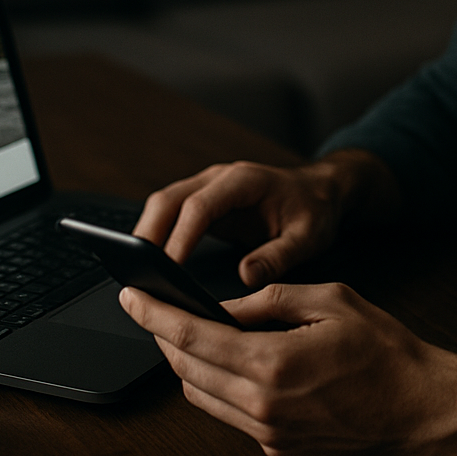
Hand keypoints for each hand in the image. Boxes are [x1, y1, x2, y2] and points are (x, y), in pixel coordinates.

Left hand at [120, 283, 456, 455]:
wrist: (424, 407)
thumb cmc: (386, 351)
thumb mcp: (329, 299)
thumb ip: (269, 298)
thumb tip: (224, 305)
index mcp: (273, 363)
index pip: (192, 337)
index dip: (154, 313)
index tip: (131, 294)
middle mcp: (264, 406)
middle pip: (186, 371)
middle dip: (163, 337)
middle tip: (153, 307)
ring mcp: (270, 434)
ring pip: (201, 397)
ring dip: (186, 365)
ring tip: (184, 332)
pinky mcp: (279, 450)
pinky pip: (229, 416)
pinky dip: (216, 386)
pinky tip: (225, 363)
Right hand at [134, 152, 395, 287]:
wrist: (320, 191)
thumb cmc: (314, 210)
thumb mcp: (308, 236)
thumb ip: (280, 255)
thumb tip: (246, 276)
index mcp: (244, 181)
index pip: (199, 206)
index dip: (180, 237)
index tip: (167, 268)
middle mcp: (219, 179)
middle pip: (167, 200)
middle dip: (148, 235)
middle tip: (137, 274)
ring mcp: (207, 188)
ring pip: (162, 205)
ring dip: (147, 235)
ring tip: (137, 273)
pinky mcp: (203, 203)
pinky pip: (170, 215)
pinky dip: (156, 236)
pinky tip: (150, 264)